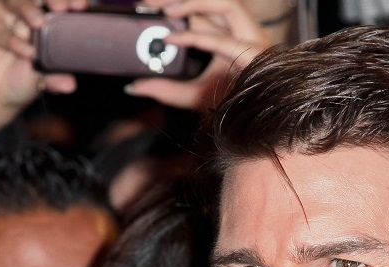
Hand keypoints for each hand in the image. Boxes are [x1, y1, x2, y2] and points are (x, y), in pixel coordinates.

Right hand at [0, 0, 87, 148]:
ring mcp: (2, 16)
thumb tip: (70, 85)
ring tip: (40, 23)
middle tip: (62, 7)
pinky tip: (25, 52)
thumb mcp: (43, 78)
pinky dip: (12, 40)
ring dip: (29, 10)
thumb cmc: (22, 78)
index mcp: (41, 17)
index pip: (54, 1)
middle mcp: (22, 12)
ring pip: (14, 2)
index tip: (81, 6)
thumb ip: (56, 77)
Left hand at [127, 0, 270, 110]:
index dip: (180, 2)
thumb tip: (132, 86)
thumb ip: (163, 90)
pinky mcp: (255, 56)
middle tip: (148, 1)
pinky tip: (172, 38)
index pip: (207, 7)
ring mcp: (253, 41)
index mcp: (234, 35)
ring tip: (165, 10)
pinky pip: (222, 40)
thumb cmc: (231, 110)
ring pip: (228, 3)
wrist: (256, 132)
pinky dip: (195, 37)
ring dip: (194, 2)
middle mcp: (246, 33)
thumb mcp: (190, 96)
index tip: (148, 5)